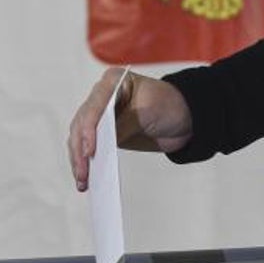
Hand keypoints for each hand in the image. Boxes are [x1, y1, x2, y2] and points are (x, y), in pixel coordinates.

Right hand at [67, 68, 193, 191]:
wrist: (184, 118)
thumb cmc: (169, 105)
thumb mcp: (147, 112)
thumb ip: (124, 125)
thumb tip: (99, 147)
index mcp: (112, 82)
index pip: (94, 106)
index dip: (89, 129)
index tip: (90, 150)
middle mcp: (101, 97)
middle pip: (81, 123)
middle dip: (80, 149)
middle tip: (83, 172)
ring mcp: (101, 116)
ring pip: (79, 137)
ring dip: (79, 159)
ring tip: (82, 181)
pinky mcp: (104, 134)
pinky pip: (88, 147)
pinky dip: (85, 162)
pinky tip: (86, 178)